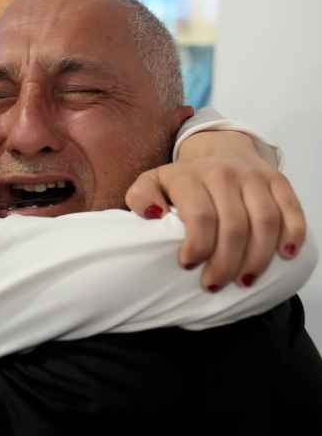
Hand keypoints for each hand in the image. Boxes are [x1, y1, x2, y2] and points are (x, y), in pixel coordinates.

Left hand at [126, 132, 305, 290]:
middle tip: (214, 284)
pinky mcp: (278, 181)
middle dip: (225, 263)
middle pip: (234, 225)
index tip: (188, 265)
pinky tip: (285, 256)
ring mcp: (254, 177)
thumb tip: (152, 215)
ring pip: (265, 222)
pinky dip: (293, 235)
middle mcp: (223, 173)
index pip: (200, 216)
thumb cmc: (183, 181)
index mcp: (189, 176)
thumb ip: (141, 197)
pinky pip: (292, 210)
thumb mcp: (151, 183)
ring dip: (258, 258)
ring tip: (245, 281)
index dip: (197, 246)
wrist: (217, 151)